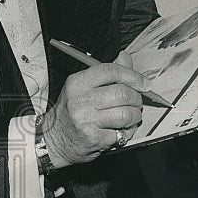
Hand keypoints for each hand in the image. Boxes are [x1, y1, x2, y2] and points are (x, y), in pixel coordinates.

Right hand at [41, 51, 148, 167]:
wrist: (53, 140)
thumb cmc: (71, 112)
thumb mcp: (82, 88)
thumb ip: (106, 74)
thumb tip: (125, 57)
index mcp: (78, 82)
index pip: (111, 71)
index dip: (133, 76)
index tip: (144, 84)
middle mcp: (80, 99)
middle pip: (122, 93)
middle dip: (136, 99)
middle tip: (136, 103)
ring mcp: (86, 119)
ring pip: (126, 114)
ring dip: (134, 117)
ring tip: (130, 118)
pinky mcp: (92, 138)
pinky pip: (121, 133)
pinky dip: (126, 133)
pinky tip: (119, 131)